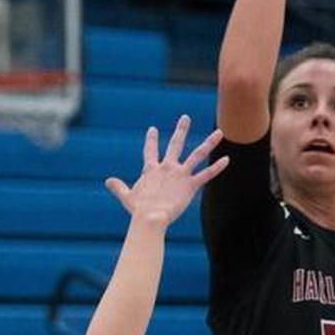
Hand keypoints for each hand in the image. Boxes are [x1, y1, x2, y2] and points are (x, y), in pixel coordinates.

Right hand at [105, 115, 228, 224]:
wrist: (150, 217)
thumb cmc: (139, 210)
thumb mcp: (127, 196)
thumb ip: (119, 187)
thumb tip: (108, 181)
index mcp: (151, 170)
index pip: (150, 151)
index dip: (151, 140)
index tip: (152, 129)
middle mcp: (167, 167)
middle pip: (175, 144)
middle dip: (181, 130)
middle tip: (185, 117)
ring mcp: (180, 174)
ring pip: (197, 154)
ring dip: (209, 143)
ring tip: (219, 132)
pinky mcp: (190, 185)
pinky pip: (206, 174)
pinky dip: (217, 167)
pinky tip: (227, 159)